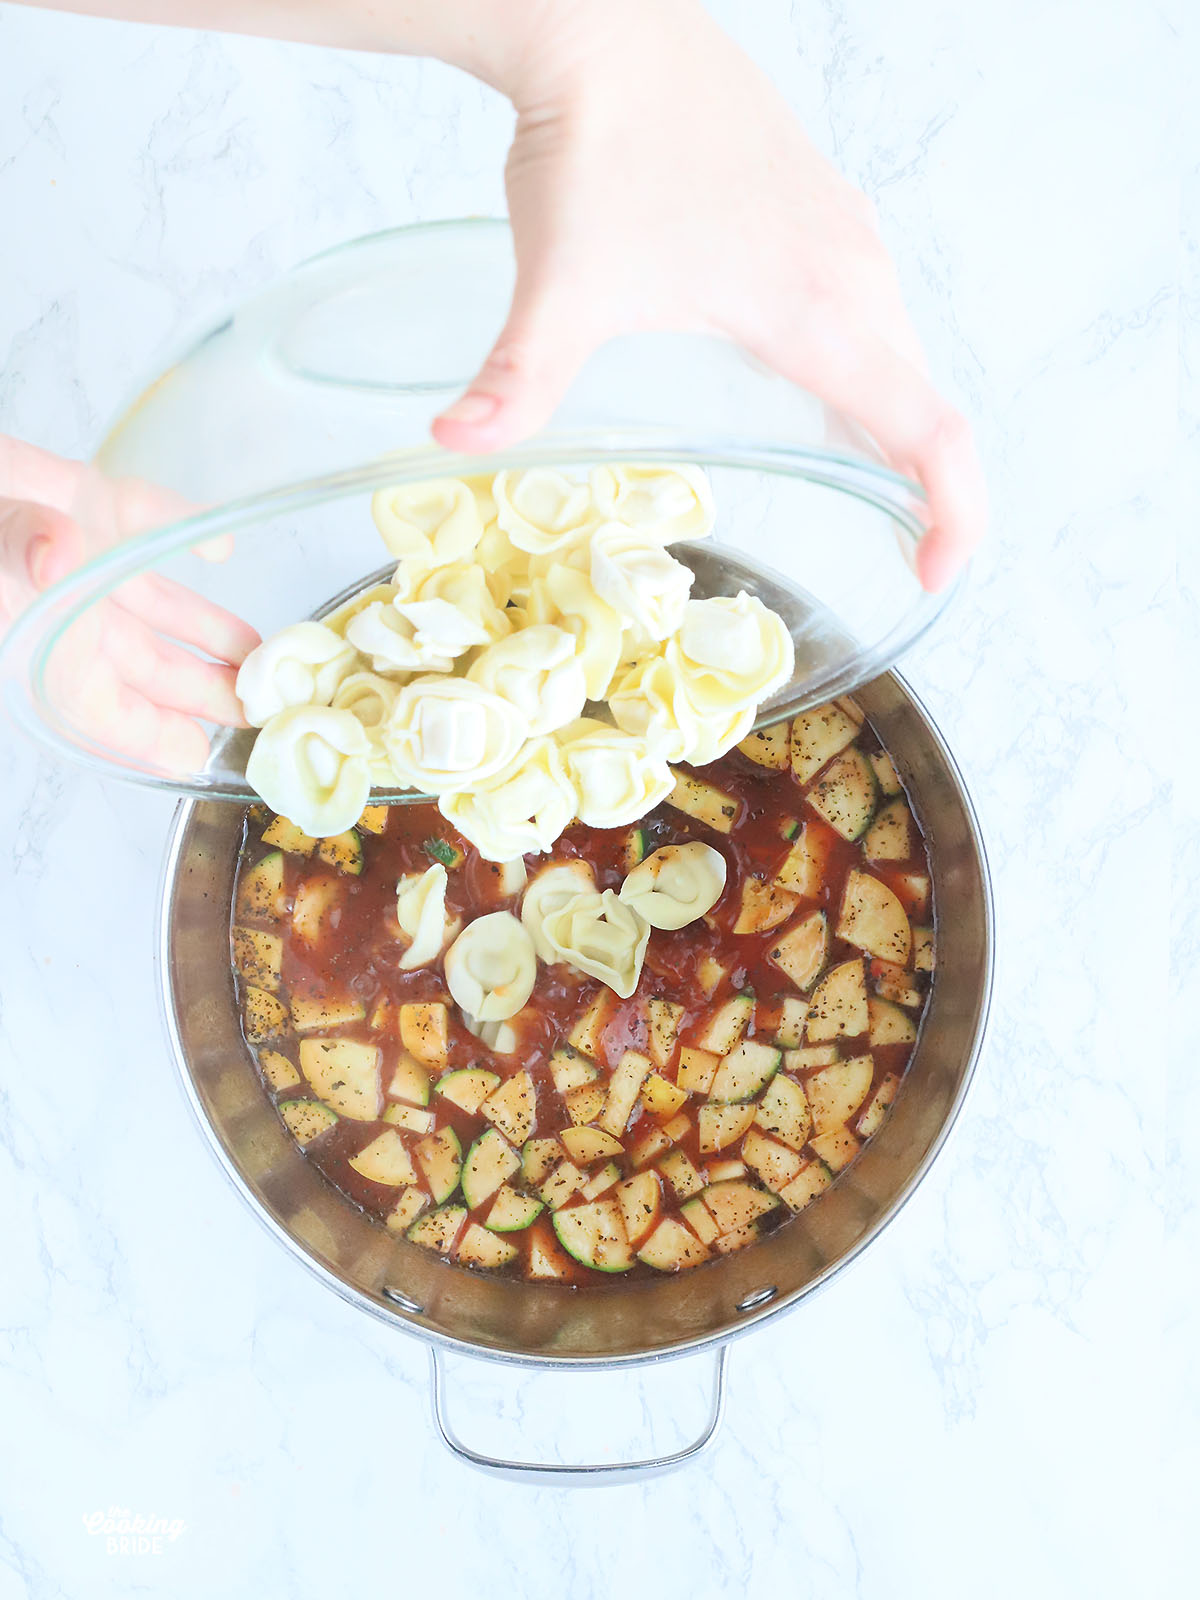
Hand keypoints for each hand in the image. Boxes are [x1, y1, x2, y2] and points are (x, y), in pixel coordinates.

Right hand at [0, 436, 257, 770]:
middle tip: (258, 710)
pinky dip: (182, 529)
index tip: (200, 753)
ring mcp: (78, 552)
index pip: (98, 706)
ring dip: (204, 630)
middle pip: (142, 665)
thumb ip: (19, 551)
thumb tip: (52, 552)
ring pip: (153, 605)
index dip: (149, 736)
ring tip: (257, 654)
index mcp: (36, 640)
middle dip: (198, 691)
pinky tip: (219, 553)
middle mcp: (62, 606)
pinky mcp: (85, 496)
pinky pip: (144, 516)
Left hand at [432, 0, 984, 590]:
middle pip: (924, 399)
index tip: (931, 571)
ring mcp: (842, 230)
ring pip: (900, 347)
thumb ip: (516, 381)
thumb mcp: (560, 288)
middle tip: (893, 553)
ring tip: (857, 486)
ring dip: (894, 421)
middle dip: (924, 484)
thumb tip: (455, 445)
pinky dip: (866, 362)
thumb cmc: (598, 147)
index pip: (930, 430)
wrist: (603, 22)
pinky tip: (806, 384)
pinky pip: (872, 303)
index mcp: (816, 310)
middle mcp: (852, 271)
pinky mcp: (819, 203)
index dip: (952, 512)